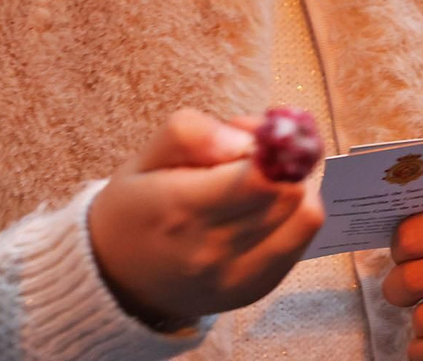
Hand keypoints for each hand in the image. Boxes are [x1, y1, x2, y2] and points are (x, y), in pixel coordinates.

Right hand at [88, 108, 324, 326]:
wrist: (118, 280)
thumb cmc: (133, 207)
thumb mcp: (144, 157)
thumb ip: (190, 135)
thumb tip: (244, 141)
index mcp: (182, 210)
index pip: (263, 177)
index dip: (272, 144)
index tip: (256, 133)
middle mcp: (216, 250)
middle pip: (290, 192)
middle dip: (283, 160)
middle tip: (254, 152)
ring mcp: (240, 277)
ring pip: (305, 216)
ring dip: (293, 188)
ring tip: (260, 182)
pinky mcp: (257, 289)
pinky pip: (300, 243)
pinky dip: (292, 217)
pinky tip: (262, 209)